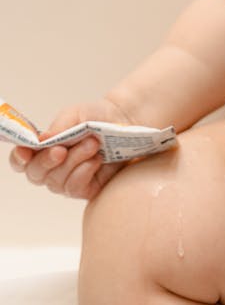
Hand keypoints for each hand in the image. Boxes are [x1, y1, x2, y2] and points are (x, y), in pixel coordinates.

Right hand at [9, 99, 132, 200]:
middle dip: (48, 161)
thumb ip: (58, 128)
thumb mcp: (76, 115)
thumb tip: (40, 141)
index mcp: (43, 148)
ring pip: (56, 181)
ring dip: (74, 161)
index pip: (21, 161)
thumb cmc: (95, 117)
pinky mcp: (85, 189)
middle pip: (36, 174)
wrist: (124, 122)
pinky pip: (74, 188)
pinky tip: (97, 160)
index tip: (26, 153)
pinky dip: (84, 172)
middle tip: (63, 149)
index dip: (19, 159)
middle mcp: (51, 168)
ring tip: (93, 144)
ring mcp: (67, 180)